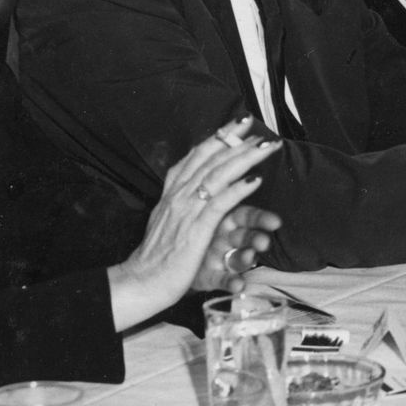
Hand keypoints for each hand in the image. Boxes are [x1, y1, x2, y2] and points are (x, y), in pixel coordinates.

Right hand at [105, 122, 278, 331]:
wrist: (141, 281)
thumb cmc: (156, 257)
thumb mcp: (165, 222)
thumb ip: (178, 203)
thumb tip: (190, 190)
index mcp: (171, 193)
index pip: (195, 157)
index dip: (217, 138)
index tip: (236, 124)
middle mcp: (178, 196)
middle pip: (209, 160)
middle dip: (234, 140)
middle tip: (254, 125)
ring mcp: (186, 211)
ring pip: (217, 176)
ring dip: (243, 158)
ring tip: (265, 147)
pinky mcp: (196, 230)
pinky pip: (220, 204)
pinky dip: (238, 189)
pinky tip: (255, 180)